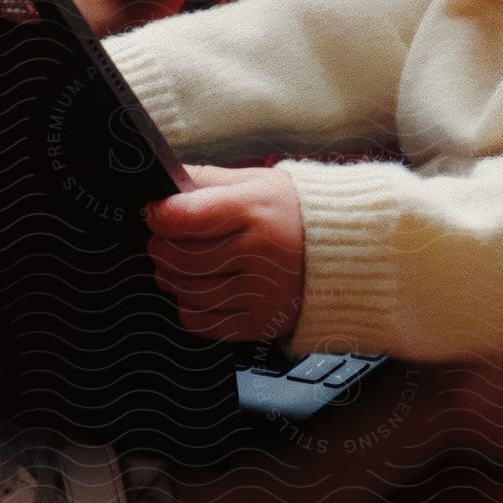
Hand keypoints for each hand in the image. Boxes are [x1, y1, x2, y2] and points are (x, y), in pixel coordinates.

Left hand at [145, 163, 304, 343]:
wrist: (348, 250)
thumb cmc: (297, 211)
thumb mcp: (259, 181)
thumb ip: (210, 180)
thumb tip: (168, 179)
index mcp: (255, 210)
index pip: (187, 217)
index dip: (161, 215)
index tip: (154, 212)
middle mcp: (258, 253)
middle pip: (183, 257)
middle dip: (161, 247)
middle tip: (161, 239)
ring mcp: (260, 291)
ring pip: (189, 291)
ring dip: (170, 277)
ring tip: (174, 263)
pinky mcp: (260, 321)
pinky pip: (205, 322)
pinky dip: (189, 307)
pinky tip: (196, 290)